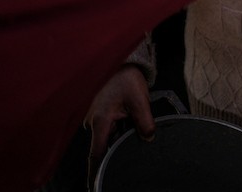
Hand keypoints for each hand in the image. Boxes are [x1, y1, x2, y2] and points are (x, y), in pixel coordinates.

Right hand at [85, 65, 153, 183]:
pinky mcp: (99, 115)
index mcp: (100, 121)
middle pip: (103, 146)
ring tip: (129, 119)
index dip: (96, 170)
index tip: (94, 184)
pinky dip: (118, 129)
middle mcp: (93, 122)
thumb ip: (145, 121)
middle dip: (115, 150)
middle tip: (129, 147)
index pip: (96, 153)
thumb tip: (148, 138)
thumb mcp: (140, 100)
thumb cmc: (126, 78)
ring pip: (107, 137)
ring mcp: (94, 118)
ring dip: (119, 136)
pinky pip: (107, 129)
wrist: (120, 63)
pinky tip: (127, 118)